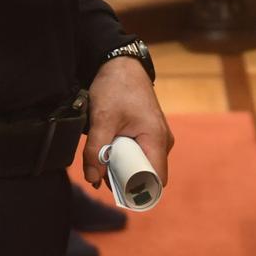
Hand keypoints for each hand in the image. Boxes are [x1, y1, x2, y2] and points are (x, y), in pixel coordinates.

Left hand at [82, 56, 171, 188]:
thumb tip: (92, 179)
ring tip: (102, 160)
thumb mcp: (102, 118)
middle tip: (101, 175)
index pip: (156, 180)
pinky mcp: (149, 132)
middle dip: (125, 179)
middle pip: (147, 174)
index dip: (138, 191)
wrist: (121, 63)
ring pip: (142, 164)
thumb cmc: (116, 87)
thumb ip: (96, 150)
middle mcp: (163, 141)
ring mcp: (157, 136)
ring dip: (122, 167)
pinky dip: (124, 156)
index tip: (117, 192)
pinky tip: (108, 150)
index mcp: (157, 139)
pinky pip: (140, 153)